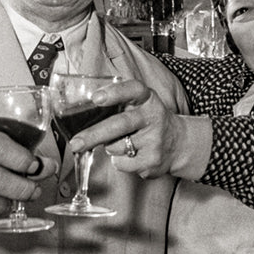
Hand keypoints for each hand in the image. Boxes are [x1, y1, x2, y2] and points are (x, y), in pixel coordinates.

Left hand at [67, 79, 210, 181]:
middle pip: (120, 125)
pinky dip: (119, 161)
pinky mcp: (153, 161)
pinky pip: (122, 163)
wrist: (177, 143)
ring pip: (116, 146)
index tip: (96, 98)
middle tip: (76, 143)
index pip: (132, 90)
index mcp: (147, 98)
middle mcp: (152, 116)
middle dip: (94, 134)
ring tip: (123, 141)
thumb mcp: (138, 104)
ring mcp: (154, 140)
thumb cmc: (147, 121)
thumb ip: (116, 103)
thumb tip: (80, 113)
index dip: (114, 94)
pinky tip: (132, 154)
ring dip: (110, 146)